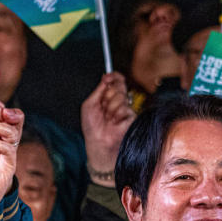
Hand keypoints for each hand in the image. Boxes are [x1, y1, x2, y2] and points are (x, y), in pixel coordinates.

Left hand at [81, 72, 135, 187]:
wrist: (98, 143)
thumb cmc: (92, 127)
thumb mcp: (89, 105)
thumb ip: (98, 90)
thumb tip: (106, 77)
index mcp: (108, 98)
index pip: (116, 82)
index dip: (114, 77)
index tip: (108, 77)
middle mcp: (118, 102)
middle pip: (119, 86)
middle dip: (109, 94)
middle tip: (103, 106)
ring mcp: (126, 110)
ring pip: (121, 97)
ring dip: (110, 107)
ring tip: (107, 118)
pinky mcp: (132, 118)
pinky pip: (125, 109)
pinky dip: (116, 115)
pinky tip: (114, 123)